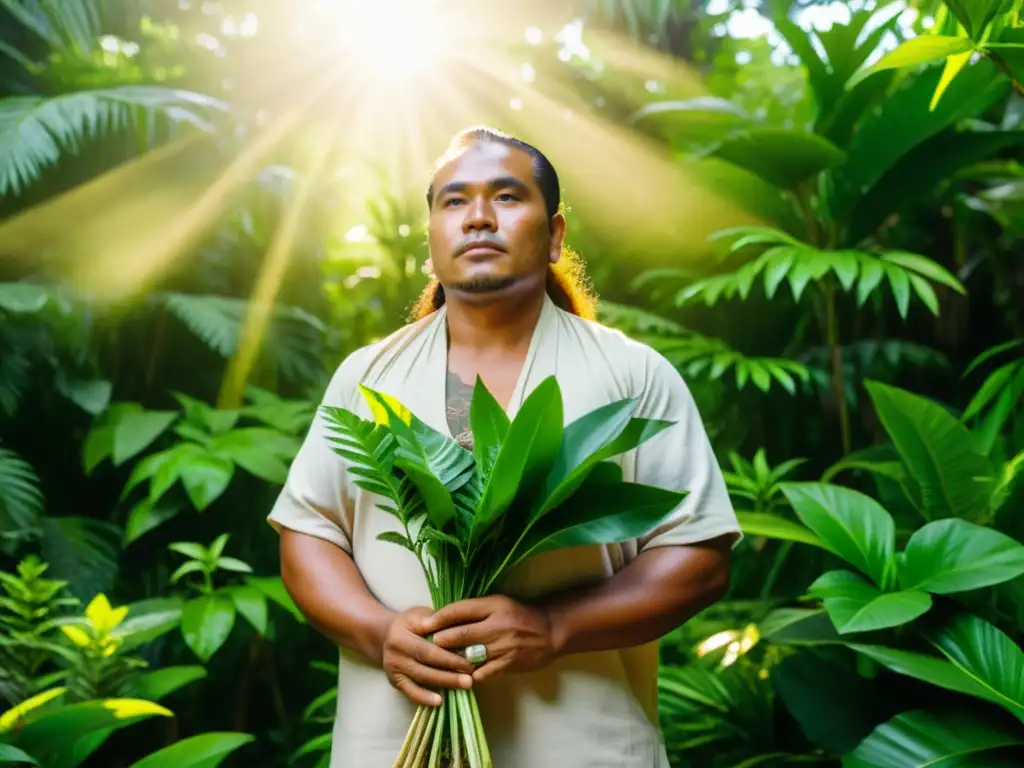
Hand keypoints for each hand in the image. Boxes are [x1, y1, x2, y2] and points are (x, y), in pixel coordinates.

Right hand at [381, 607, 474, 706]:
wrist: (386, 635)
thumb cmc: (412, 623)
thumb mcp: (421, 615)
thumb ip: (438, 623)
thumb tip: (462, 636)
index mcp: (403, 631)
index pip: (429, 645)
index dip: (449, 654)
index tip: (470, 660)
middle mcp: (396, 650)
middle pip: (427, 662)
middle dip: (451, 670)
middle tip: (471, 677)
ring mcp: (394, 666)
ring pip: (422, 677)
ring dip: (444, 683)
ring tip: (464, 686)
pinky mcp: (394, 680)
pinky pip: (410, 692)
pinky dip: (424, 698)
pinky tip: (439, 701)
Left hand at [422, 596, 559, 682]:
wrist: (549, 632)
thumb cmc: (518, 615)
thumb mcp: (498, 604)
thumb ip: (475, 610)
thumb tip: (444, 616)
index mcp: (494, 605)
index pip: (460, 610)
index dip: (439, 617)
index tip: (423, 624)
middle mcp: (498, 625)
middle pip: (461, 633)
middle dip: (441, 640)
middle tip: (427, 645)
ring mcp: (503, 646)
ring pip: (469, 656)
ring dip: (452, 660)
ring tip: (438, 662)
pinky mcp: (508, 664)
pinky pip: (482, 672)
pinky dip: (470, 675)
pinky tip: (460, 676)